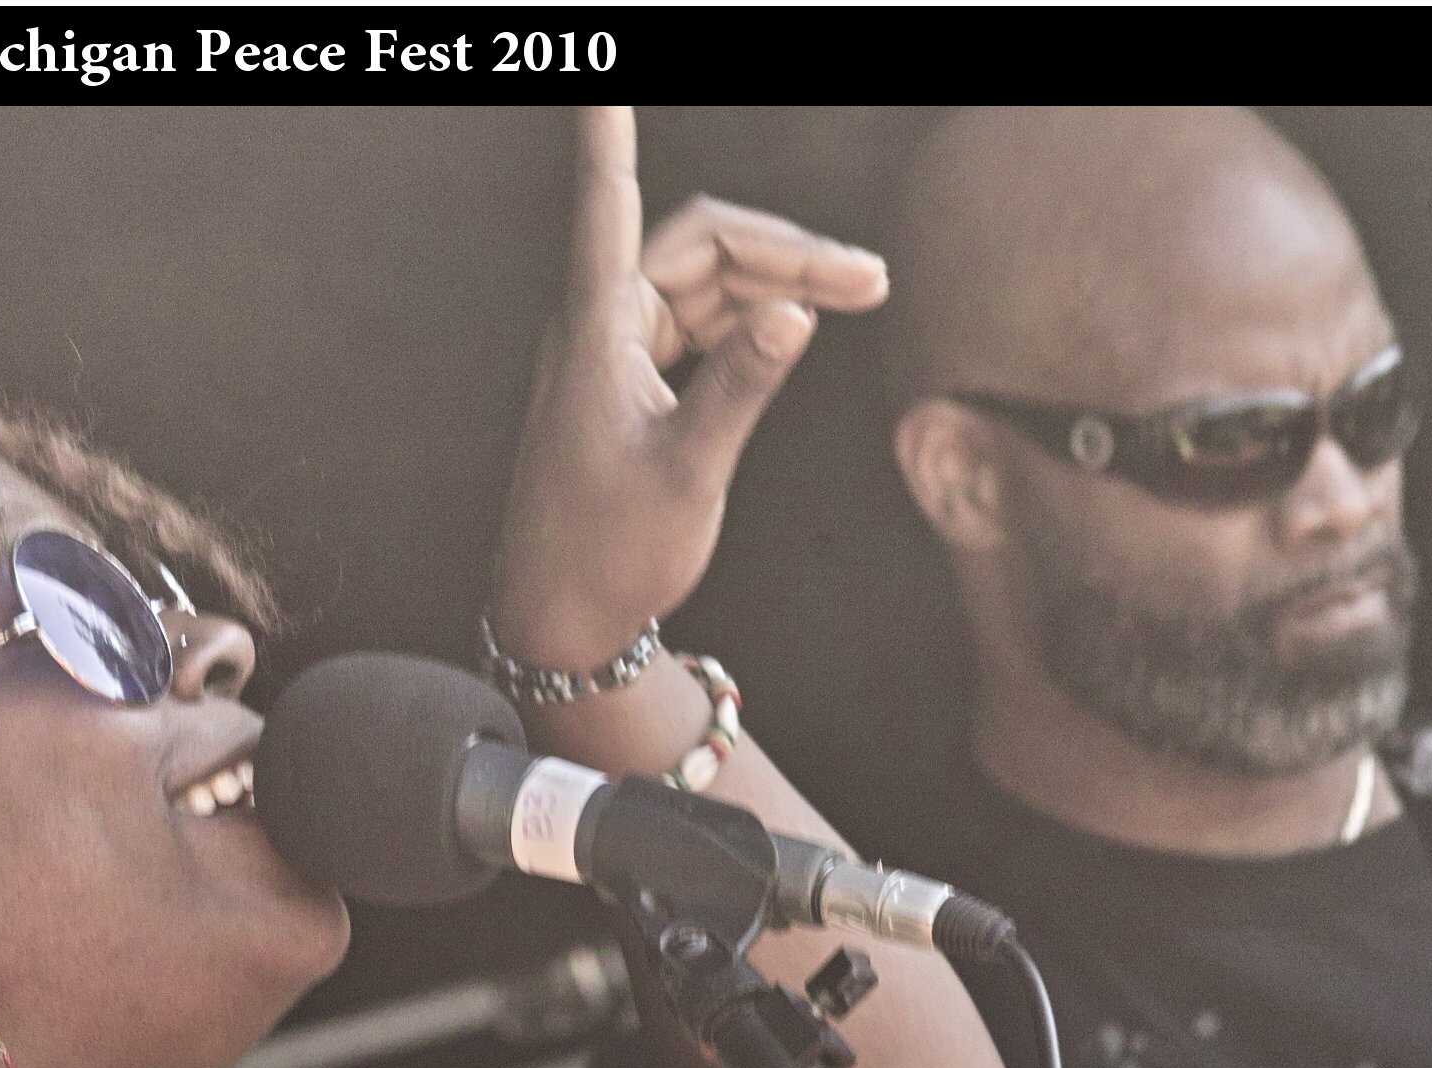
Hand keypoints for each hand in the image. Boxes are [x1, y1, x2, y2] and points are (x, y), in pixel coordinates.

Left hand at [491, 107, 889, 664]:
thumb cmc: (607, 554)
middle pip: (698, 243)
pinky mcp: (631, 385)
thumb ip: (742, 388)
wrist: (563, 625)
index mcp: (595, 331)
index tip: (601, 78)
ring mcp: (614, 354)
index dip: (608, 136)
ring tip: (861, 297)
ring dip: (780, 281)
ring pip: (706, 281)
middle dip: (785, 249)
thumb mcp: (689, 472)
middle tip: (869, 282)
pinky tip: (800, 327)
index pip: (607, 205)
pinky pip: (698, 321)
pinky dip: (753, 315)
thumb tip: (795, 312)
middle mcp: (598, 328)